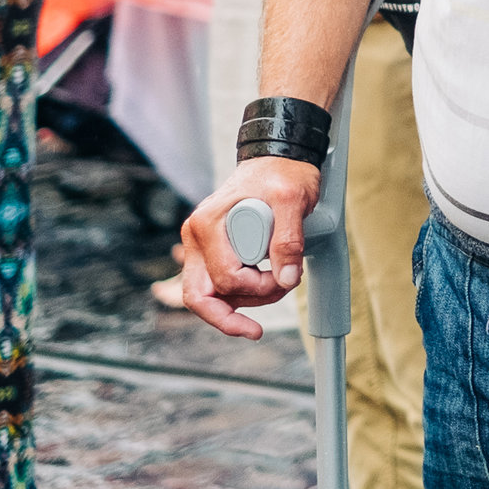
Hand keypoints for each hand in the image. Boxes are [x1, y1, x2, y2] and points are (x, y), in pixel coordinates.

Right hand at [178, 156, 320, 339]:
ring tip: (276, 290)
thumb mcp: (293, 199)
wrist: (279, 159)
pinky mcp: (211, 250)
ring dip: (239, 306)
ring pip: (205, 296)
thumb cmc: (283, 174)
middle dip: (230, 317)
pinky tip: (262, 292)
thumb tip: (286, 279)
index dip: (258, 290)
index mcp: (207, 224)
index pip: (226, 279)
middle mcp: (195, 236)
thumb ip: (289, 240)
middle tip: (256, 330)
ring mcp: (200, 245)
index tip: (286, 280)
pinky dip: (235, 297)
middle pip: (198, 297)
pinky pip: (214, 286)